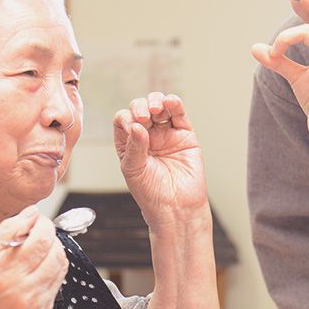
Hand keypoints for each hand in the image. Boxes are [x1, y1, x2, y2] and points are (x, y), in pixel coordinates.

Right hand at [0, 206, 68, 308]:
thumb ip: (7, 231)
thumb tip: (31, 214)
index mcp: (2, 273)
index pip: (40, 240)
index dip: (43, 225)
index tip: (36, 220)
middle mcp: (21, 291)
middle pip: (55, 252)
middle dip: (50, 236)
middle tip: (36, 232)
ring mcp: (34, 305)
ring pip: (60, 267)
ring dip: (53, 251)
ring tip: (36, 249)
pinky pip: (57, 283)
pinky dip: (50, 269)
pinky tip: (35, 268)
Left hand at [112, 92, 208, 224]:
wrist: (177, 207)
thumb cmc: (152, 193)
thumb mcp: (134, 170)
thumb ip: (134, 146)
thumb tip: (136, 124)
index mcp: (129, 143)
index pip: (123, 120)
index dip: (126, 118)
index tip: (132, 127)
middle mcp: (147, 136)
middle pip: (140, 108)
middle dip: (140, 107)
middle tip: (143, 117)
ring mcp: (166, 133)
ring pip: (160, 107)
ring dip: (155, 101)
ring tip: (155, 110)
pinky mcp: (184, 134)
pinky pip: (179, 114)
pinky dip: (174, 103)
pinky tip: (169, 102)